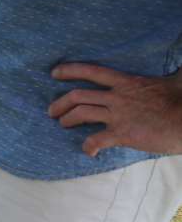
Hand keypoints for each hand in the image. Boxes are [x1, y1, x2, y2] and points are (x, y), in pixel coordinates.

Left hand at [49, 64, 181, 156]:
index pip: (92, 71)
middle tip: (52, 111)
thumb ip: (170, 75)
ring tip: (63, 124)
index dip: (70, 70)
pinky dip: (88, 145)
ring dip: (67, 119)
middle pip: (78, 95)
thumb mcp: (173, 82)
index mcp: (127, 82)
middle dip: (60, 103)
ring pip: (82, 113)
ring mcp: (119, 115)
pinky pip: (96, 139)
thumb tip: (180, 71)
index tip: (54, 73)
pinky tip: (88, 151)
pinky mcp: (123, 133)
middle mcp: (118, 96)